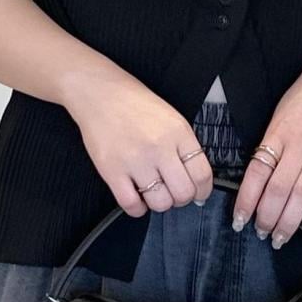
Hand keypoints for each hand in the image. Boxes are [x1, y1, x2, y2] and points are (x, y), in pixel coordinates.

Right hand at [63, 65, 215, 216]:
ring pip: (160, 203)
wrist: (99, 93)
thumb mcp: (171, 118)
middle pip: (183, 193)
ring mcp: (135, 160)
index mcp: (178, 132)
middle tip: (173, 192)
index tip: (198, 193)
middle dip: (181, 199)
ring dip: (159, 203)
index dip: (203, 190)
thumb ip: (184, 146)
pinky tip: (136, 197)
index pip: (202, 174)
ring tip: (153, 193)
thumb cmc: (135, 104)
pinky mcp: (111, 170)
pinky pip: (131, 205)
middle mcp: (159, 147)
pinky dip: (137, 208)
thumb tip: (197, 181)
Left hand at [233, 32, 301, 245]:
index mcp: (279, 132)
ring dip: (289, 221)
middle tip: (259, 233)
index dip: (246, 201)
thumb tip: (260, 170)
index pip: (256, 174)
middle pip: (278, 190)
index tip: (239, 219)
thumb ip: (272, 139)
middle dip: (266, 218)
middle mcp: (300, 146)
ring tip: (280, 238)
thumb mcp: (281, 109)